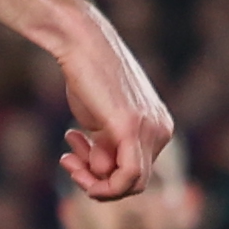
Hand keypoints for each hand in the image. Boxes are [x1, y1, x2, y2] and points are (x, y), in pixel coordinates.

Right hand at [43, 7, 174, 201]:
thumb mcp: (101, 120)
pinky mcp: (132, 127)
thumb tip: (104, 173)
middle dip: (97, 181)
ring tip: (67, 157)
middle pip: (134, 183)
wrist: (81, 42)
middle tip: (67, 160)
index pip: (137, 174)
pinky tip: (73, 163)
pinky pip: (127, 177)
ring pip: (130, 185)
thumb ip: (107, 148)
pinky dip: (102, 185)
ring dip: (91, 181)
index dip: (102, 176)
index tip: (74, 156)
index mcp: (159, 127)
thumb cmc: (87, 76)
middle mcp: (162, 130)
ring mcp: (150, 129)